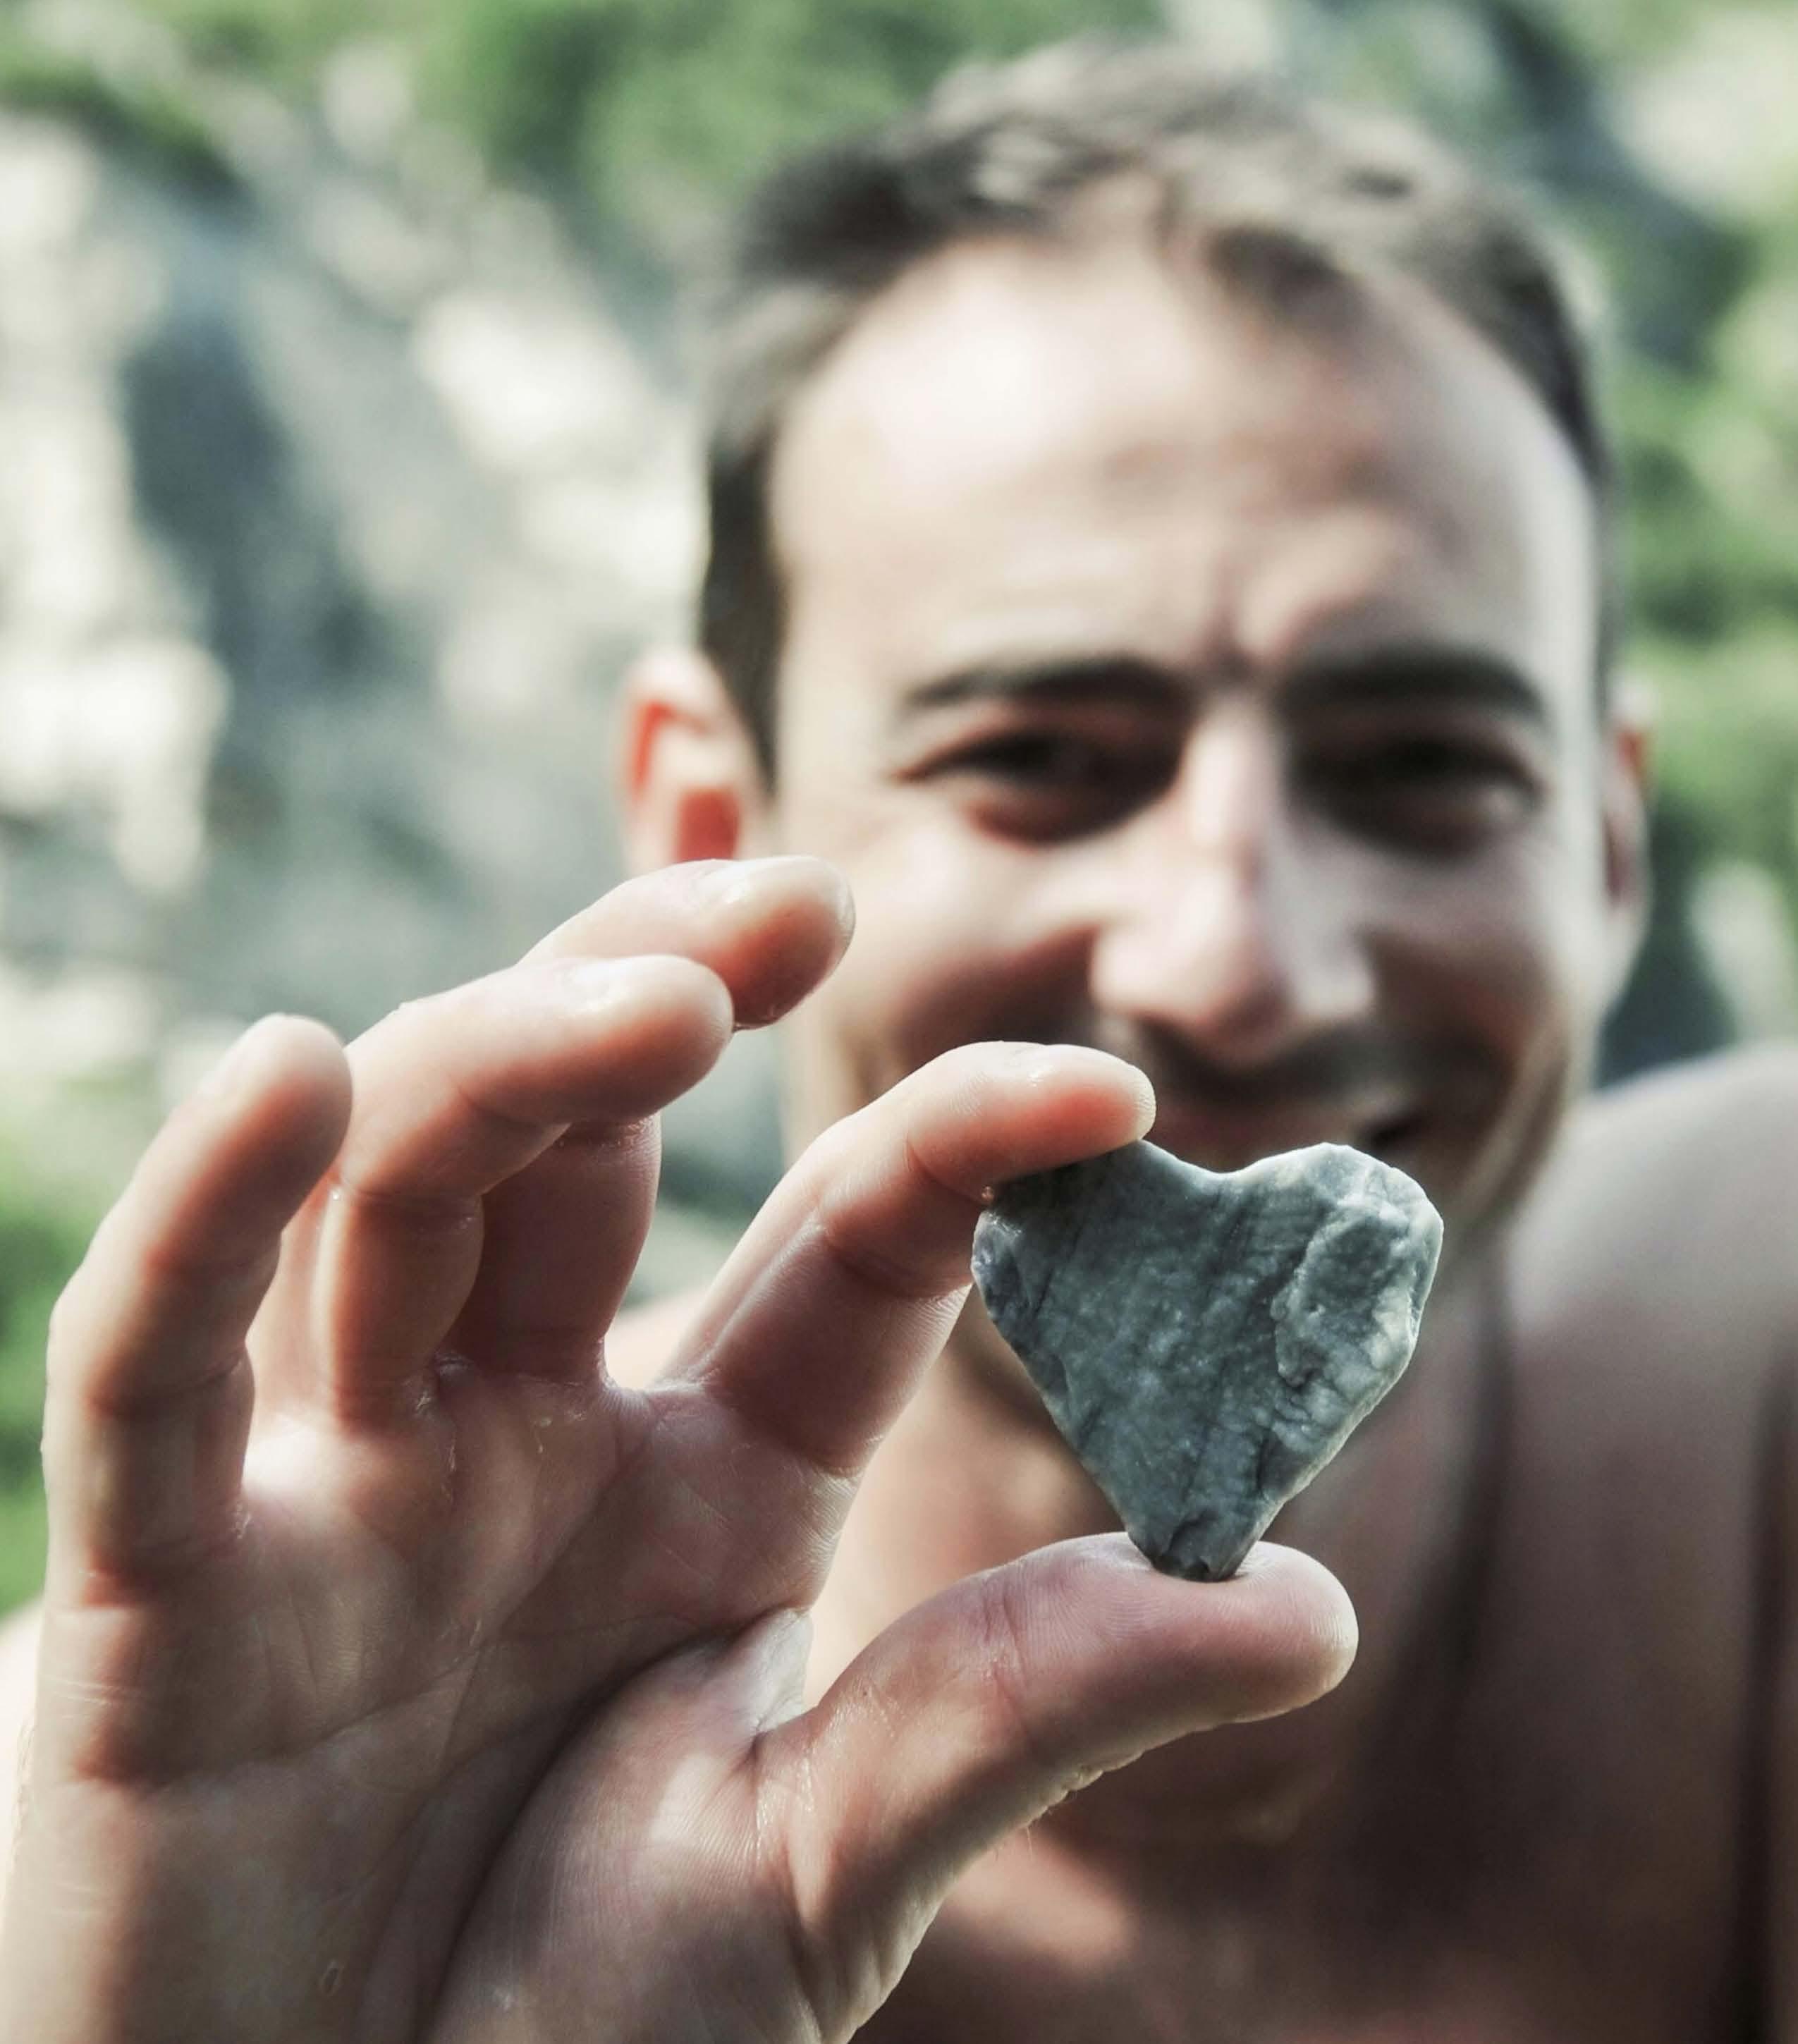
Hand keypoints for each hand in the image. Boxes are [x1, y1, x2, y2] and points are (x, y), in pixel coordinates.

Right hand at [1, 857, 1353, 2043]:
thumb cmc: (566, 2042)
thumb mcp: (821, 1869)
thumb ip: (1014, 1709)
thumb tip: (1312, 1608)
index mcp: (711, 1475)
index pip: (845, 1251)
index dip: (964, 1149)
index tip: (1111, 1088)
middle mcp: (526, 1433)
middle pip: (586, 1139)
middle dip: (672, 991)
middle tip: (805, 906)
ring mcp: (340, 1487)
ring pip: (398, 1196)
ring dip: (506, 1061)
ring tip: (653, 1003)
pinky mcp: (158, 1585)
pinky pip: (154, 1368)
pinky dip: (198, 1219)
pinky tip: (287, 1075)